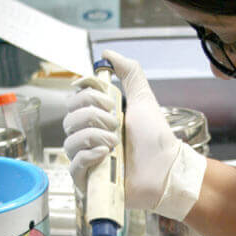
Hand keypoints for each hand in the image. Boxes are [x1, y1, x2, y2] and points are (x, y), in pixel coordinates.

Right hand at [63, 50, 206, 220]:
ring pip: (69, 141)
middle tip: (116, 124)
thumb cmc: (156, 139)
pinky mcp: (88, 181)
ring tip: (115, 142)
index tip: (109, 101)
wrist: (166, 169)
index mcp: (98, 120)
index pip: (73, 101)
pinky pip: (73, 165)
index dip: (87, 97)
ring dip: (93, 136)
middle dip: (93, 116)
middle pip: (69, 119)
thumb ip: (129, 73)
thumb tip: (108, 53)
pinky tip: (106, 154)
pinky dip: (88, 156)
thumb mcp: (143, 99)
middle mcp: (90, 139)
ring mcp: (88, 160)